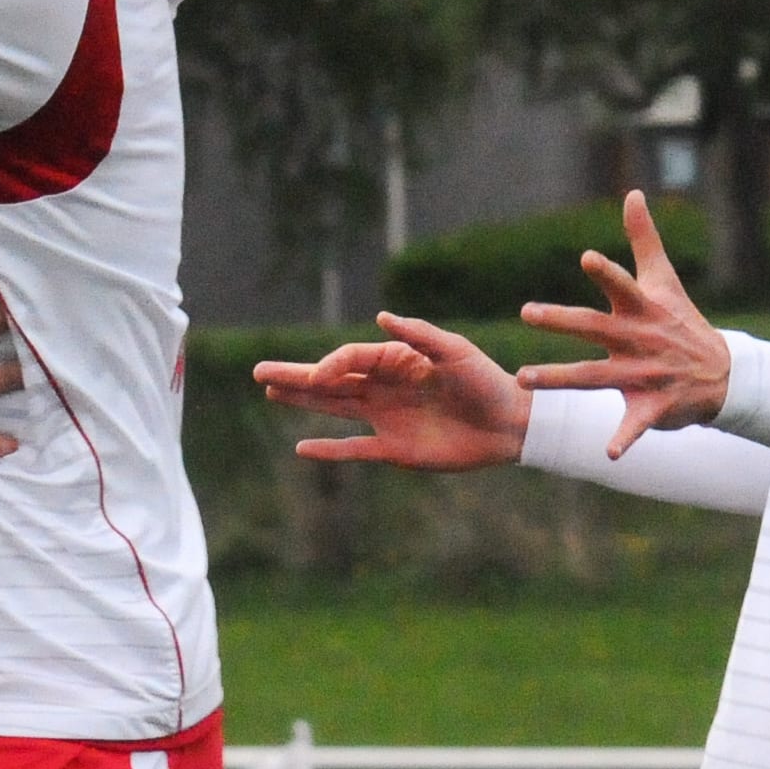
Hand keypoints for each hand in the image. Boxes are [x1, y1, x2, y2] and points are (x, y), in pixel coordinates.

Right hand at [254, 316, 529, 468]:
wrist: (510, 425)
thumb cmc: (487, 382)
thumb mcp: (456, 352)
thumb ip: (418, 335)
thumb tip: (380, 318)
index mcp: (397, 360)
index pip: (351, 359)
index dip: (330, 365)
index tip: (318, 375)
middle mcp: (385, 387)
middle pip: (330, 381)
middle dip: (295, 376)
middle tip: (259, 372)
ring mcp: (386, 418)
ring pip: (334, 409)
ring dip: (303, 402)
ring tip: (271, 392)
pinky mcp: (394, 449)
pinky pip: (354, 449)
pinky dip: (329, 450)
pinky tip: (302, 448)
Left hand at [513, 192, 732, 455]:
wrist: (723, 374)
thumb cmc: (682, 321)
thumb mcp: (665, 279)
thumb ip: (643, 238)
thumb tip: (632, 193)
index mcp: (641, 309)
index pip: (621, 286)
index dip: (605, 272)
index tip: (586, 258)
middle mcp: (639, 339)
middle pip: (595, 328)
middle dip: (561, 321)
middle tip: (526, 312)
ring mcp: (645, 374)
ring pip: (594, 376)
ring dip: (559, 378)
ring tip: (524, 379)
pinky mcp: (651, 406)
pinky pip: (634, 425)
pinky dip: (624, 440)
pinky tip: (609, 455)